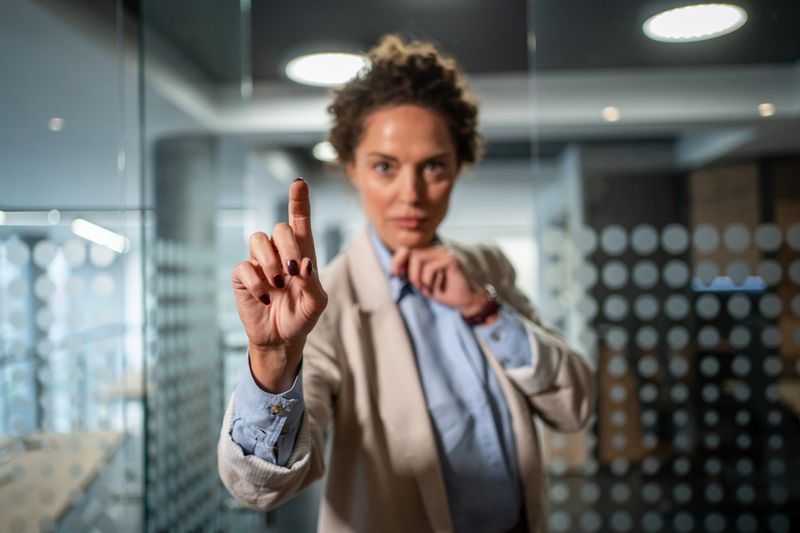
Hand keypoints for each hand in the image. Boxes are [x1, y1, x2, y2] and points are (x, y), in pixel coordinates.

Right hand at [231, 178, 327, 391]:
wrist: (281, 338)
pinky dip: (257, 283)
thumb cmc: (302, 317)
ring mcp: (259, 262)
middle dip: (288, 247)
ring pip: (258, 240)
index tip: (298, 183)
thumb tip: (305, 264)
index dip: (298, 200)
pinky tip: (265, 298)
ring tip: (279, 284)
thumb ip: (314, 283)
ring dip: (270, 262)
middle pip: (280, 227)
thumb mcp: (316, 304)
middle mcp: (280, 252)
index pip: (299, 220)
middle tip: (293, 271)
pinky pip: (244, 266)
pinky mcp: (243, 276)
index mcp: (302, 252)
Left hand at [390, 245, 489, 317]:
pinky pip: (431, 267)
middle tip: (411, 284)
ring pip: (418, 258)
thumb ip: (409, 273)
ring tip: (425, 287)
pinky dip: (429, 280)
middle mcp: (435, 248)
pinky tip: (436, 287)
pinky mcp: (451, 259)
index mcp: (427, 252)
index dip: (397, 260)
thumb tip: (394, 270)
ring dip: (417, 277)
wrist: (463, 300)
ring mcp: (444, 252)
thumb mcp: (420, 282)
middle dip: (407, 270)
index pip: (406, 248)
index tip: (394, 275)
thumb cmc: (441, 291)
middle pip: (411, 250)